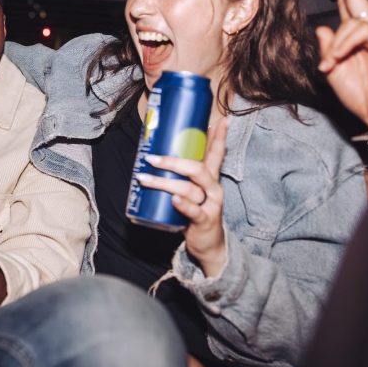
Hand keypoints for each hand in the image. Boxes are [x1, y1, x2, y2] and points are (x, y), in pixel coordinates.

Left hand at [137, 117, 228, 276]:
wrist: (209, 245)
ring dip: (164, 182)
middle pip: (198, 168)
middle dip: (173, 161)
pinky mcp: (204, 221)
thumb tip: (156, 157)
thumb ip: (180, 177)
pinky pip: (194, 211)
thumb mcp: (191, 192)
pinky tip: (173, 200)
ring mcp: (210, 205)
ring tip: (144, 179)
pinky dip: (183, 205)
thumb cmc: (196, 213)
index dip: (219, 137)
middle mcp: (213, 189)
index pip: (217, 153)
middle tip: (151, 158)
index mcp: (210, 179)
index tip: (223, 120)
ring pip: (189, 189)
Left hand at [317, 0, 367, 131]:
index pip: (347, 6)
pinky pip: (359, 31)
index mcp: (355, 37)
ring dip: (335, 44)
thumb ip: (326, 50)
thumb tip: (320, 27)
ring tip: (331, 64)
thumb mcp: (332, 72)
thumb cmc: (361, 96)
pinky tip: (338, 59)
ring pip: (350, 22)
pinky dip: (344, 44)